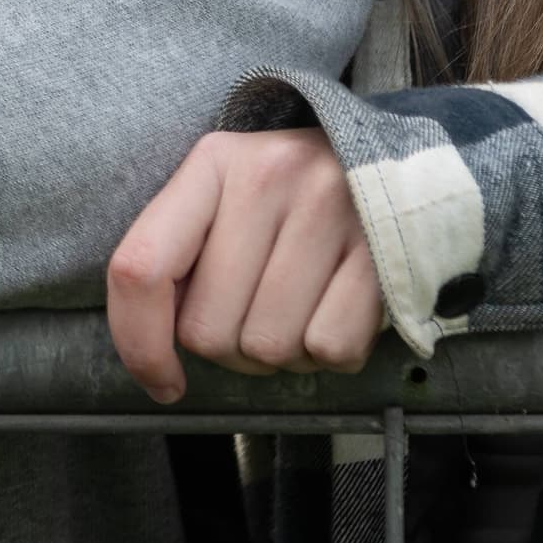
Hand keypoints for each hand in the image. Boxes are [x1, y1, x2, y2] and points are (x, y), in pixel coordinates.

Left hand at [105, 127, 381, 403]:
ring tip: (305, 306)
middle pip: (208, 329)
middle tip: (264, 309)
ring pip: (267, 347)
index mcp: (215, 162)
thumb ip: (181, 255)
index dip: (139, 343)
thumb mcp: (230, 200)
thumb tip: (152, 347)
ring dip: (283, 353)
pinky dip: (332, 352)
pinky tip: (341, 309)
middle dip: (231, 346)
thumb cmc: (298, 204)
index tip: (163, 381)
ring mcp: (332, 207)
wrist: (404, 173)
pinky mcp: (381, 248)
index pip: (142, 266)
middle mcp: (269, 175)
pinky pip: (329, 349)